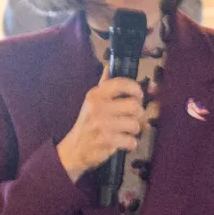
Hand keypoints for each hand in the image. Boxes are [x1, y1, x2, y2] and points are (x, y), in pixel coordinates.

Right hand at [56, 67, 146, 181]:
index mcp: (96, 95)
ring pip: (134, 124)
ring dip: (135, 130)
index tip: (138, 95)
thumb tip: (109, 66)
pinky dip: (131, 143)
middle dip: (139, 114)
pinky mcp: (105, 140)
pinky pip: (130, 140)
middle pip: (134, 106)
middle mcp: (98, 107)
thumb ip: (103, 85)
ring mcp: (101, 124)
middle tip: (135, 118)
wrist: (74, 149)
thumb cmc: (87, 123)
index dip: (135, 89)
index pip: (121, 84)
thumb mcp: (92, 102)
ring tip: (128, 131)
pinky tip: (124, 142)